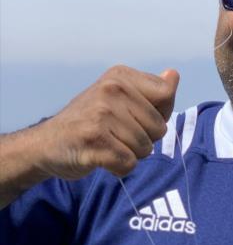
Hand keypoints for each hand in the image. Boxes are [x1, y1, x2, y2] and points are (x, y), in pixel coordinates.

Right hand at [31, 65, 179, 179]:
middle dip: (144, 140)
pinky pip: (128, 163)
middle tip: (116, 136)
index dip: (157, 115)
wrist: (47, 144)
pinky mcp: (94, 140)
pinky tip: (102, 159)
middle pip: (158, 128)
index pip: (165, 95)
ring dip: (130, 155)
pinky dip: (119, 168)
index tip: (134, 118)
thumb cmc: (91, 123)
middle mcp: (111, 89)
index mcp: (120, 76)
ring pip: (145, 148)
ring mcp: (101, 114)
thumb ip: (151, 92)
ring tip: (108, 146)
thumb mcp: (120, 100)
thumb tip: (173, 75)